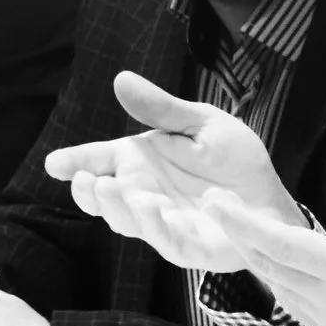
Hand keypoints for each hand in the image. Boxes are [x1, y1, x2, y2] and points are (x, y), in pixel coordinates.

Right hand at [44, 72, 302, 268]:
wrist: (271, 196)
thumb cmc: (234, 159)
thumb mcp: (201, 124)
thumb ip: (162, 109)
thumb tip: (121, 79)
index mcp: (140, 162)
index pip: (99, 160)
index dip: (74, 162)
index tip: (54, 163)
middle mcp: (142, 194)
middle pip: (104, 198)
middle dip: (90, 192)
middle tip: (87, 180)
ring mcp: (161, 223)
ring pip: (128, 222)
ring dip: (118, 208)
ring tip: (113, 189)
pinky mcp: (188, 246)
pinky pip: (168, 241)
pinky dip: (159, 227)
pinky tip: (155, 206)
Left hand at [196, 154, 325, 325]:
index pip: (281, 243)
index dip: (243, 221)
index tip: (216, 201)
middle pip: (269, 265)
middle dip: (238, 234)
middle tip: (216, 206)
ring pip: (279, 289)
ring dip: (254, 260)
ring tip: (240, 232)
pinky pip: (295, 309)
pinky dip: (277, 285)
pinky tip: (276, 272)